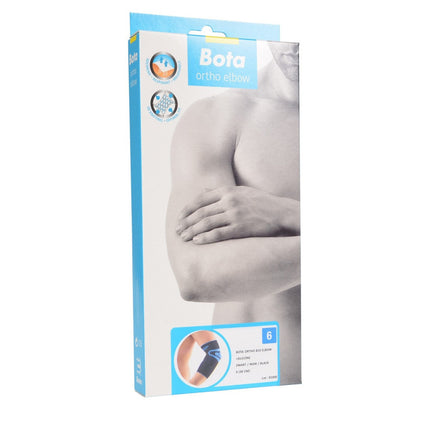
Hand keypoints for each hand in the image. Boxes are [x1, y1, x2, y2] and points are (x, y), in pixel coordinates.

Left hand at [176, 186, 299, 243]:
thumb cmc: (261, 203)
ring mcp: (235, 214)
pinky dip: (205, 238)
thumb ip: (221, 191)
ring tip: (184, 238)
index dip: (187, 210)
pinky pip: (219, 234)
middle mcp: (229, 201)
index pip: (200, 200)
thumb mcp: (241, 191)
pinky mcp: (241, 228)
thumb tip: (203, 190)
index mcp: (228, 191)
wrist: (282, 213)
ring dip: (192, 231)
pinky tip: (197, 242)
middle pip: (201, 212)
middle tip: (177, 231)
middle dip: (186, 222)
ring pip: (207, 223)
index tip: (179, 219)